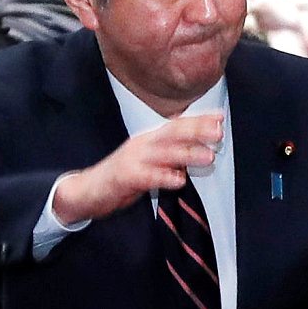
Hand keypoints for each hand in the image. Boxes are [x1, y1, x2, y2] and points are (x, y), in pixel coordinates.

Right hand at [51, 115, 224, 222]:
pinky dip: (164, 177)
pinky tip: (179, 180)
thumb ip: (171, 157)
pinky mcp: (125, 178)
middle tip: (219, 132)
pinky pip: (147, 177)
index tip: (220, 117)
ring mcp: (133, 160)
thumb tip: (196, 153)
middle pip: (172, 134)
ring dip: (187, 154)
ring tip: (208, 156)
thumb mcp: (149, 162)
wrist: (87, 191)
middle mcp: (142, 144)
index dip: (198, 121)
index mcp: (149, 139)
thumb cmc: (122, 177)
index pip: (177, 125)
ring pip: (163, 153)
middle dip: (197, 131)